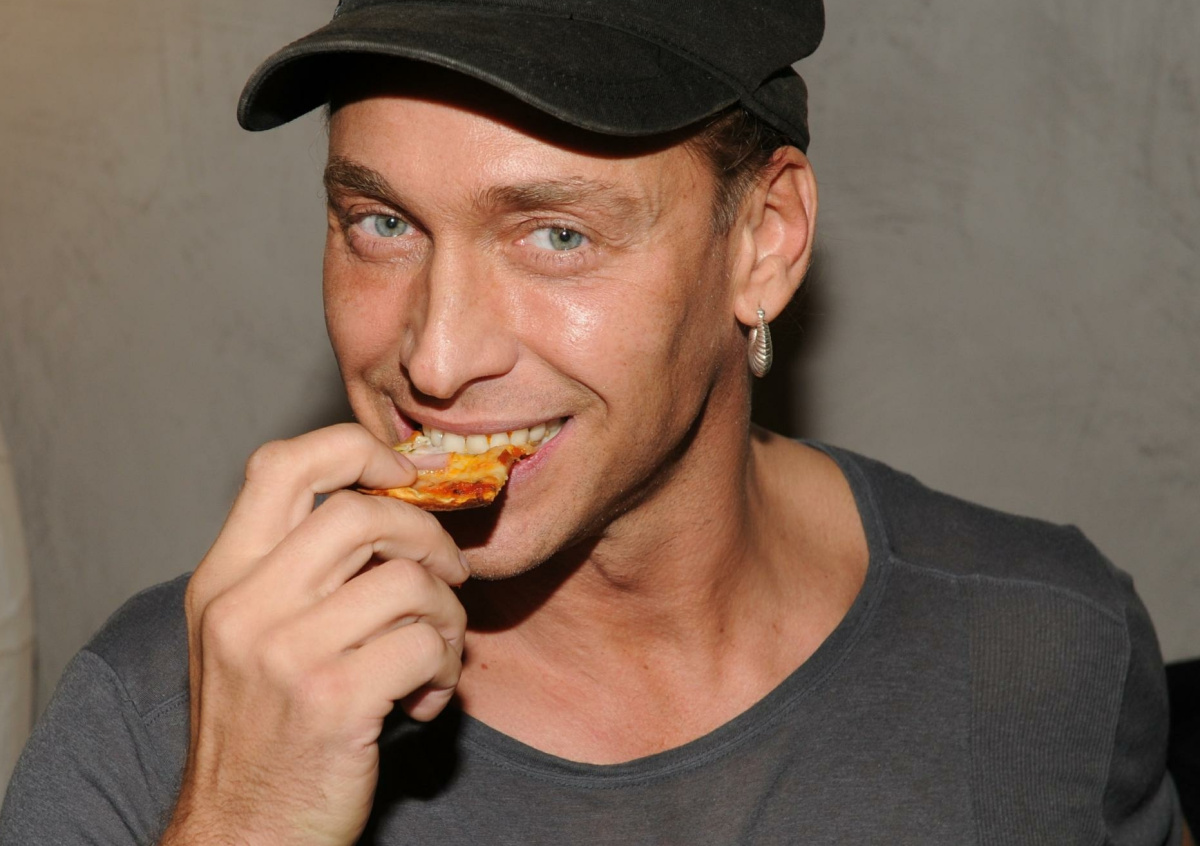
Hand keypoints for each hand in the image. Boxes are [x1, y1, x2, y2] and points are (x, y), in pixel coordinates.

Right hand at [160, 424, 468, 845]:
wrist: (240, 837)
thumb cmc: (261, 734)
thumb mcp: (248, 638)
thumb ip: (297, 570)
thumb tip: (389, 503)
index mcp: (222, 579)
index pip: (284, 464)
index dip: (358, 450)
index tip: (404, 473)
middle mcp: (245, 606)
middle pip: (361, 511)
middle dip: (427, 535)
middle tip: (448, 574)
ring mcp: (285, 653)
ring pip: (408, 580)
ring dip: (446, 614)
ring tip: (436, 651)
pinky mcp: (333, 700)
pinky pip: (426, 645)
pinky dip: (446, 667)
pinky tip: (426, 696)